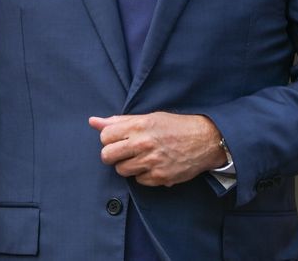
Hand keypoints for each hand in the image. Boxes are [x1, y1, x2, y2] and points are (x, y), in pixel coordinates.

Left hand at [88, 112, 226, 186]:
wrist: (205, 140)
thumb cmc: (174, 127)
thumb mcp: (148, 118)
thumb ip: (119, 121)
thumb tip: (92, 121)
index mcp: (139, 125)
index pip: (105, 136)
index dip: (108, 139)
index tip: (117, 140)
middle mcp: (143, 143)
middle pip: (107, 156)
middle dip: (112, 155)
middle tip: (123, 153)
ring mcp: (152, 162)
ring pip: (121, 170)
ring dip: (127, 166)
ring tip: (140, 158)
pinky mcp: (160, 177)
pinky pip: (139, 181)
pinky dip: (143, 175)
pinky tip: (153, 166)